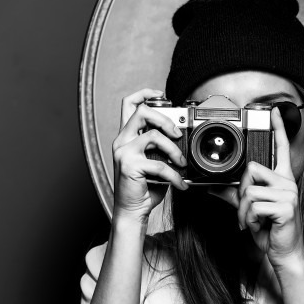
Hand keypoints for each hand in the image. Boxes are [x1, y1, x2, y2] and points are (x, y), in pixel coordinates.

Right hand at [112, 88, 187, 222]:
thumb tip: (182, 137)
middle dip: (164, 119)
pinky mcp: (129, 166)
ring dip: (174, 149)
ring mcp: (123, 152)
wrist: (132, 210)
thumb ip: (162, 147)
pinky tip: (180, 184)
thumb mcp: (155, 162)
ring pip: (153, 136)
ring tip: (182, 163)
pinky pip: (159, 164)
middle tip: (178, 134)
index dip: (145, 94)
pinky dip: (174, 175)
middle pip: (141, 112)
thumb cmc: (145, 187)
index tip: (161, 94)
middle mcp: (122, 141)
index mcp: (127, 137)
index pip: (129, 104)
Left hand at [209, 107, 303, 273]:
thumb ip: (232, 193)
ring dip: (244, 210)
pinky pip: (254, 205)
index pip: (281, 148)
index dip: (278, 129)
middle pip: (253, 169)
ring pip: (250, 189)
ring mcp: (289, 194)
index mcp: (282, 179)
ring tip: (253, 221)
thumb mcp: (248, 208)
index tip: (274, 111)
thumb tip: (208, 185)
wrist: (283, 252)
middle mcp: (288, 182)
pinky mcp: (287, 207)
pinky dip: (249, 218)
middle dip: (242, 192)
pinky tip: (259, 226)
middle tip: (249, 211)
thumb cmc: (270, 229)